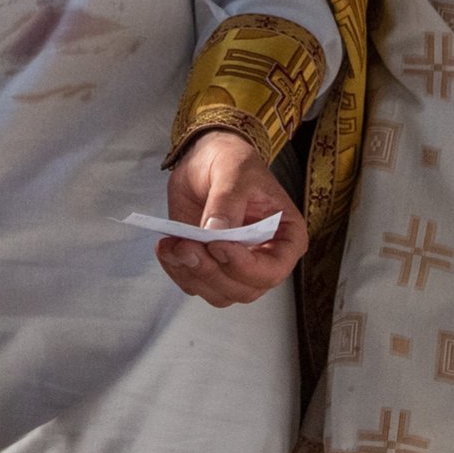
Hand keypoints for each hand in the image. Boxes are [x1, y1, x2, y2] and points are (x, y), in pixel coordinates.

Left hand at [156, 128, 308, 306]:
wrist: (207, 159)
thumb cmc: (233, 161)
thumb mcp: (235, 172)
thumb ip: (227, 202)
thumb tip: (215, 232)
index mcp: (285, 237)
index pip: (273, 270)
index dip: (245, 267)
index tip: (218, 245)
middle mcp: (263, 258)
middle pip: (243, 289)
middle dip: (212, 271)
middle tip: (188, 244)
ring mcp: (234, 265)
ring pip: (218, 293)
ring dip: (192, 273)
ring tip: (174, 244)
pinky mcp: (208, 265)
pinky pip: (193, 284)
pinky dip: (177, 269)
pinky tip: (168, 246)